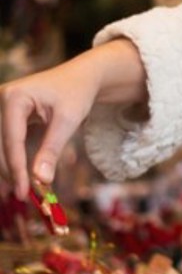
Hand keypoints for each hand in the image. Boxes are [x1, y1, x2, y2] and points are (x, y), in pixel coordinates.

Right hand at [0, 39, 146, 198]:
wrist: (82, 77)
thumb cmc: (77, 93)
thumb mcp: (68, 120)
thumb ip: (52, 149)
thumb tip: (41, 180)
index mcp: (14, 97)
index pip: (11, 140)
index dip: (16, 168)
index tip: (23, 192)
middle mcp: (2, 99)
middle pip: (0, 144)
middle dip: (9, 171)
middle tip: (21, 196)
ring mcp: (1, 107)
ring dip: (7, 168)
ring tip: (19, 191)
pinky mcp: (6, 115)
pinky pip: (4, 141)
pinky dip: (10, 158)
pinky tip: (17, 177)